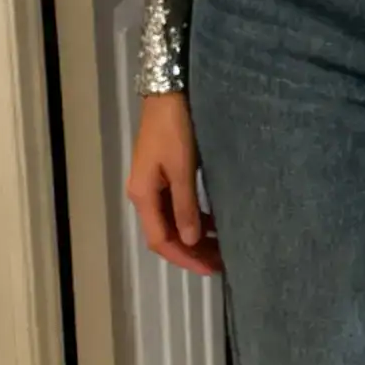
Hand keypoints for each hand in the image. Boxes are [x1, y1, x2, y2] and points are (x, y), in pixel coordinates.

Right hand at [127, 93, 222, 276]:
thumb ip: (185, 205)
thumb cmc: (174, 129)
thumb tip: (189, 241)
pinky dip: (194, 220)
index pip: (160, 240)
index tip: (210, 269)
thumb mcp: (183, 168)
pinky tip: (213, 225)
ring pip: (172, 223)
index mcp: (143, 195)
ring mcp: (152, 186)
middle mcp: (143, 195)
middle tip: (221, 263)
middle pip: (165, 235)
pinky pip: (177, 209)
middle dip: (191, 252)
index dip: (184, 258)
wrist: (168, 94)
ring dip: (193, 238)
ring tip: (220, 249)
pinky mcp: (163, 177)